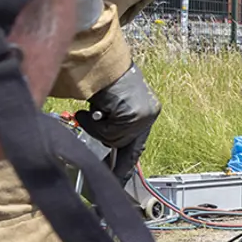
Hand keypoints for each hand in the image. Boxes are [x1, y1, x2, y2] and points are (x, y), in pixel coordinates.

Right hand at [74, 64, 159, 182]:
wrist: (101, 62)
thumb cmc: (101, 79)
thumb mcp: (112, 106)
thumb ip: (113, 125)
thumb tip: (107, 143)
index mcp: (146, 111)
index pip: (137, 145)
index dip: (126, 164)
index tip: (120, 179)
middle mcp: (149, 114)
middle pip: (126, 145)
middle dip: (107, 139)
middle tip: (101, 145)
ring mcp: (144, 115)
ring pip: (116, 140)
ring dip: (98, 128)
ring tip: (92, 111)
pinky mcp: (135, 115)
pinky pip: (111, 133)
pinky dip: (96, 124)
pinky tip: (93, 109)